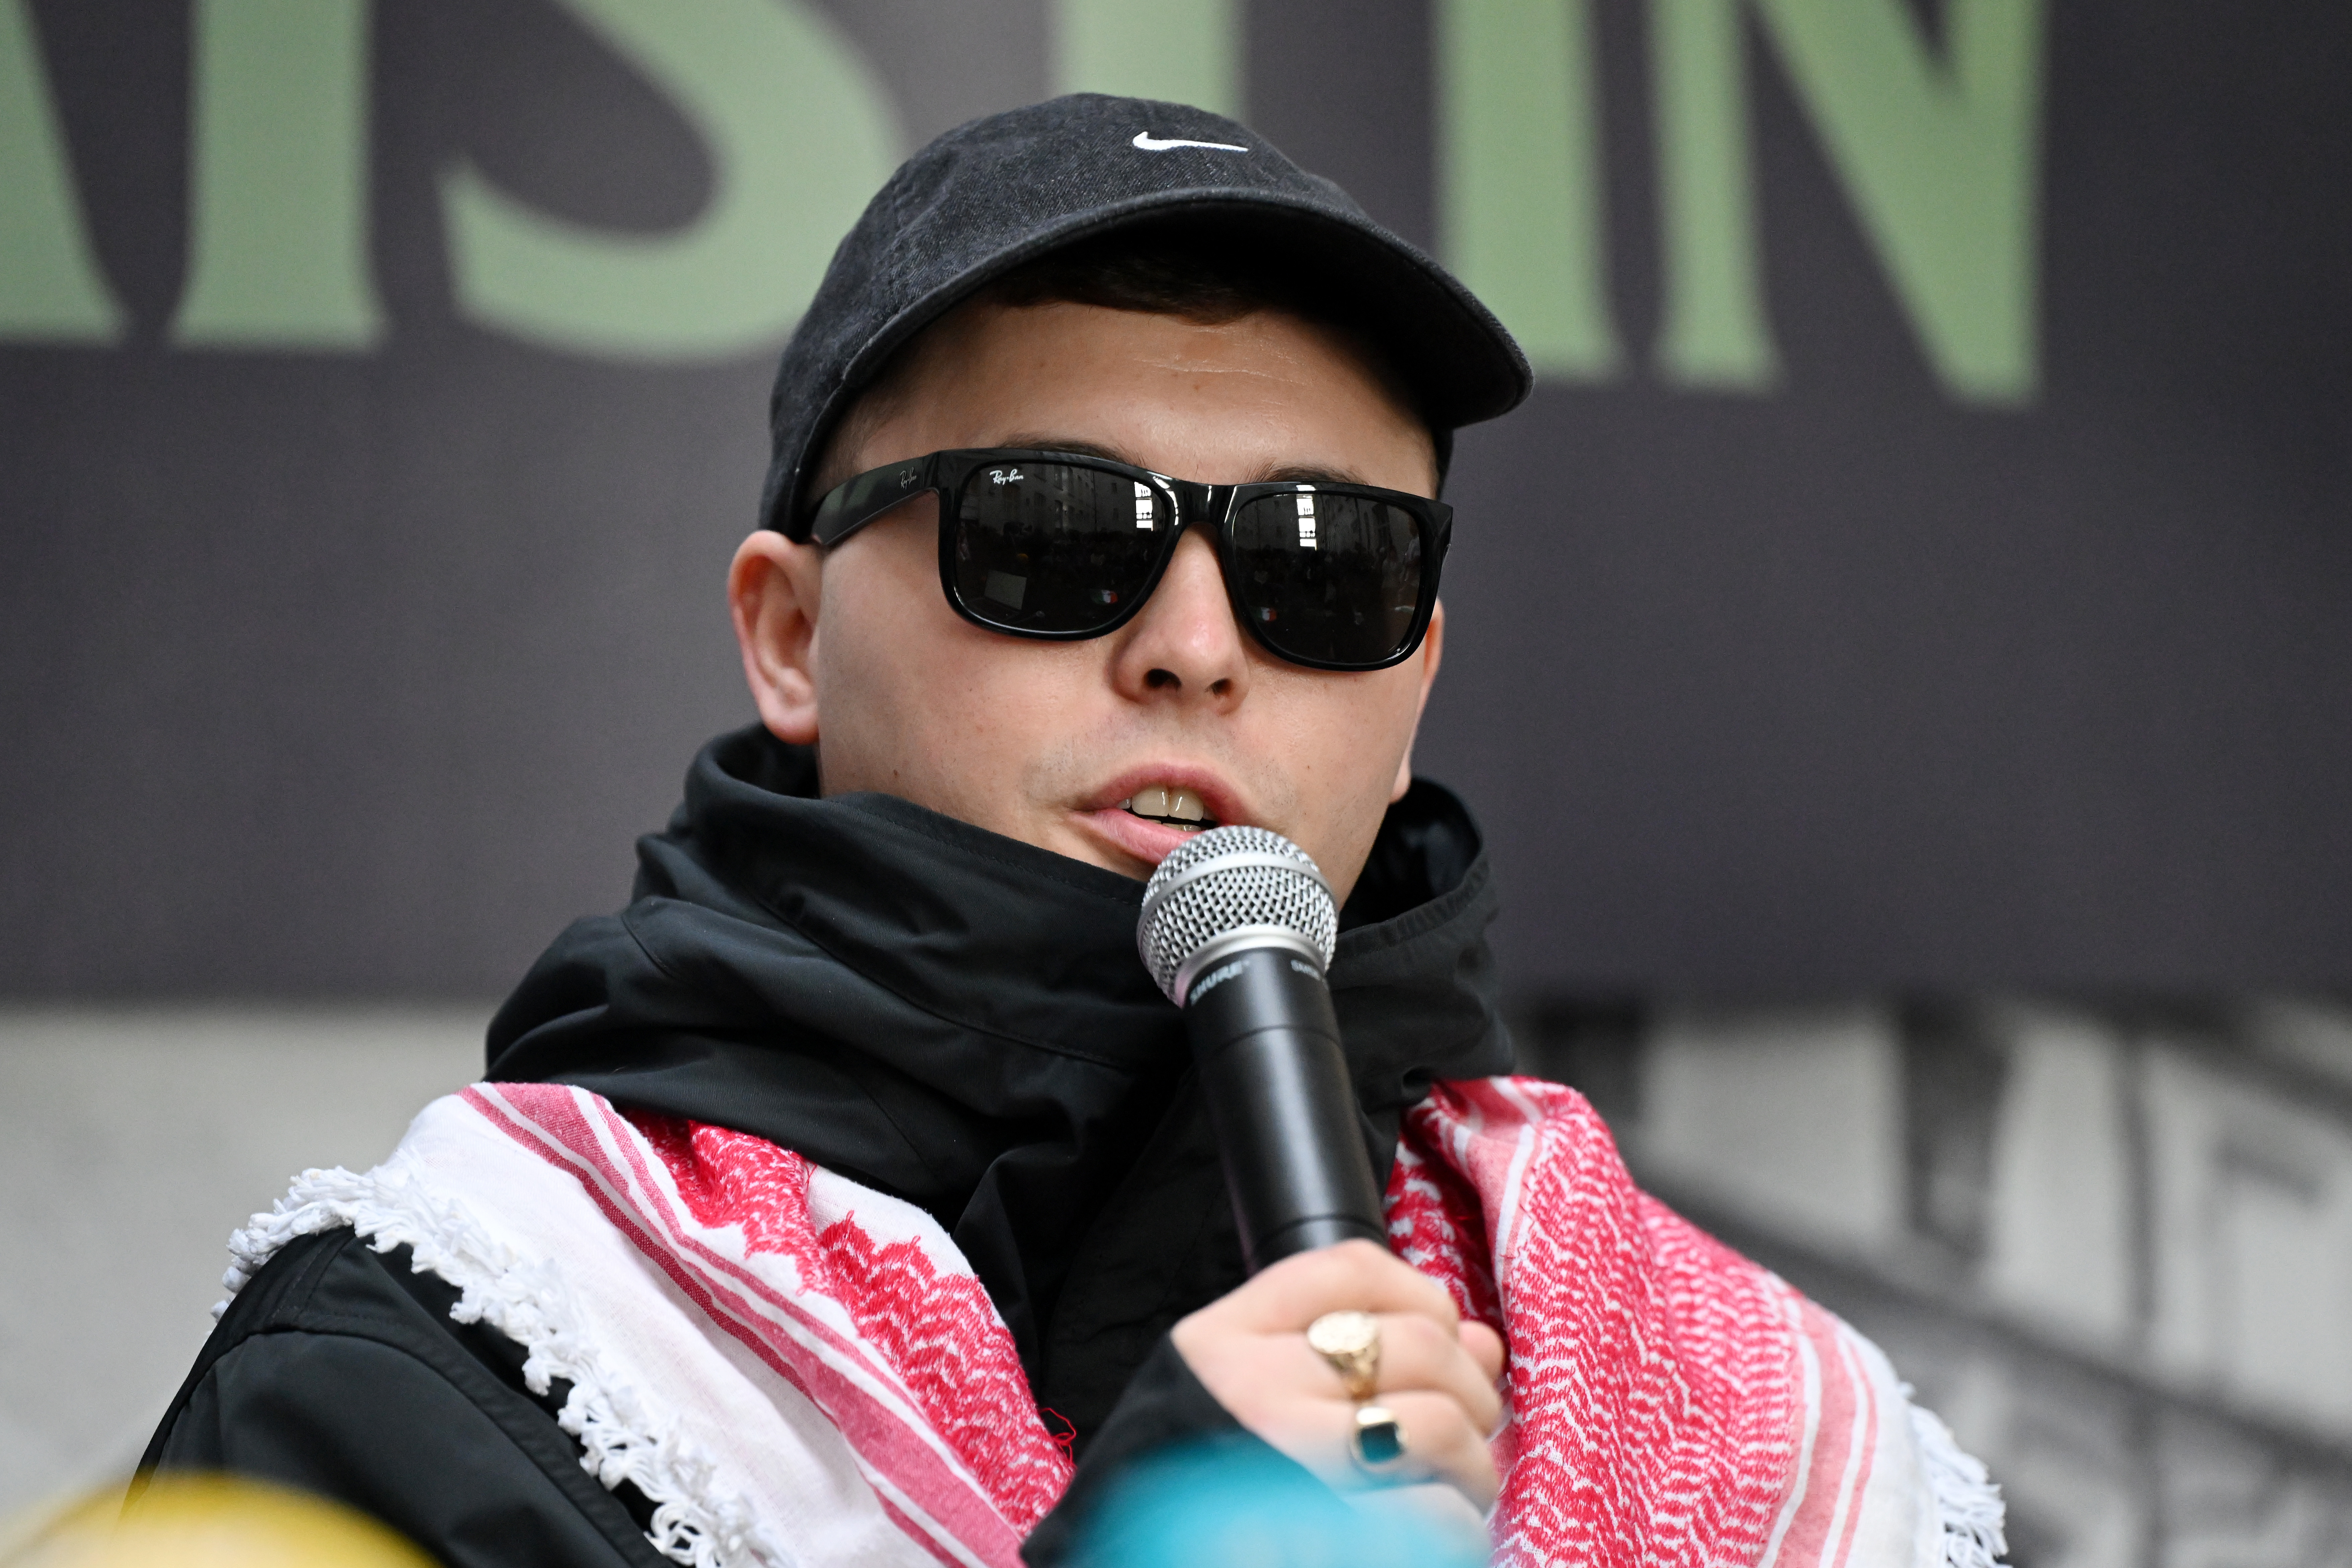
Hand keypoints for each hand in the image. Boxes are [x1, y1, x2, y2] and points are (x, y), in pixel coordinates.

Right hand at [1169, 1239, 1506, 1509]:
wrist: (1156, 1553)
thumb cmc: (1218, 1473)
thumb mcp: (1257, 1391)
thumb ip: (1357, 1351)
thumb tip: (1484, 1344)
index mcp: (1226, 1339)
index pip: (1352, 1270)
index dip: (1424, 1298)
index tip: (1441, 1339)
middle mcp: (1253, 1387)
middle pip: (1416, 1343)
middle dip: (1470, 1389)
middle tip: (1469, 1427)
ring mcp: (1287, 1460)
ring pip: (1436, 1422)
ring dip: (1473, 1460)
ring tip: (1460, 1485)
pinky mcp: (1327, 1531)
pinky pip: (1432, 1513)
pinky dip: (1457, 1521)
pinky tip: (1440, 1527)